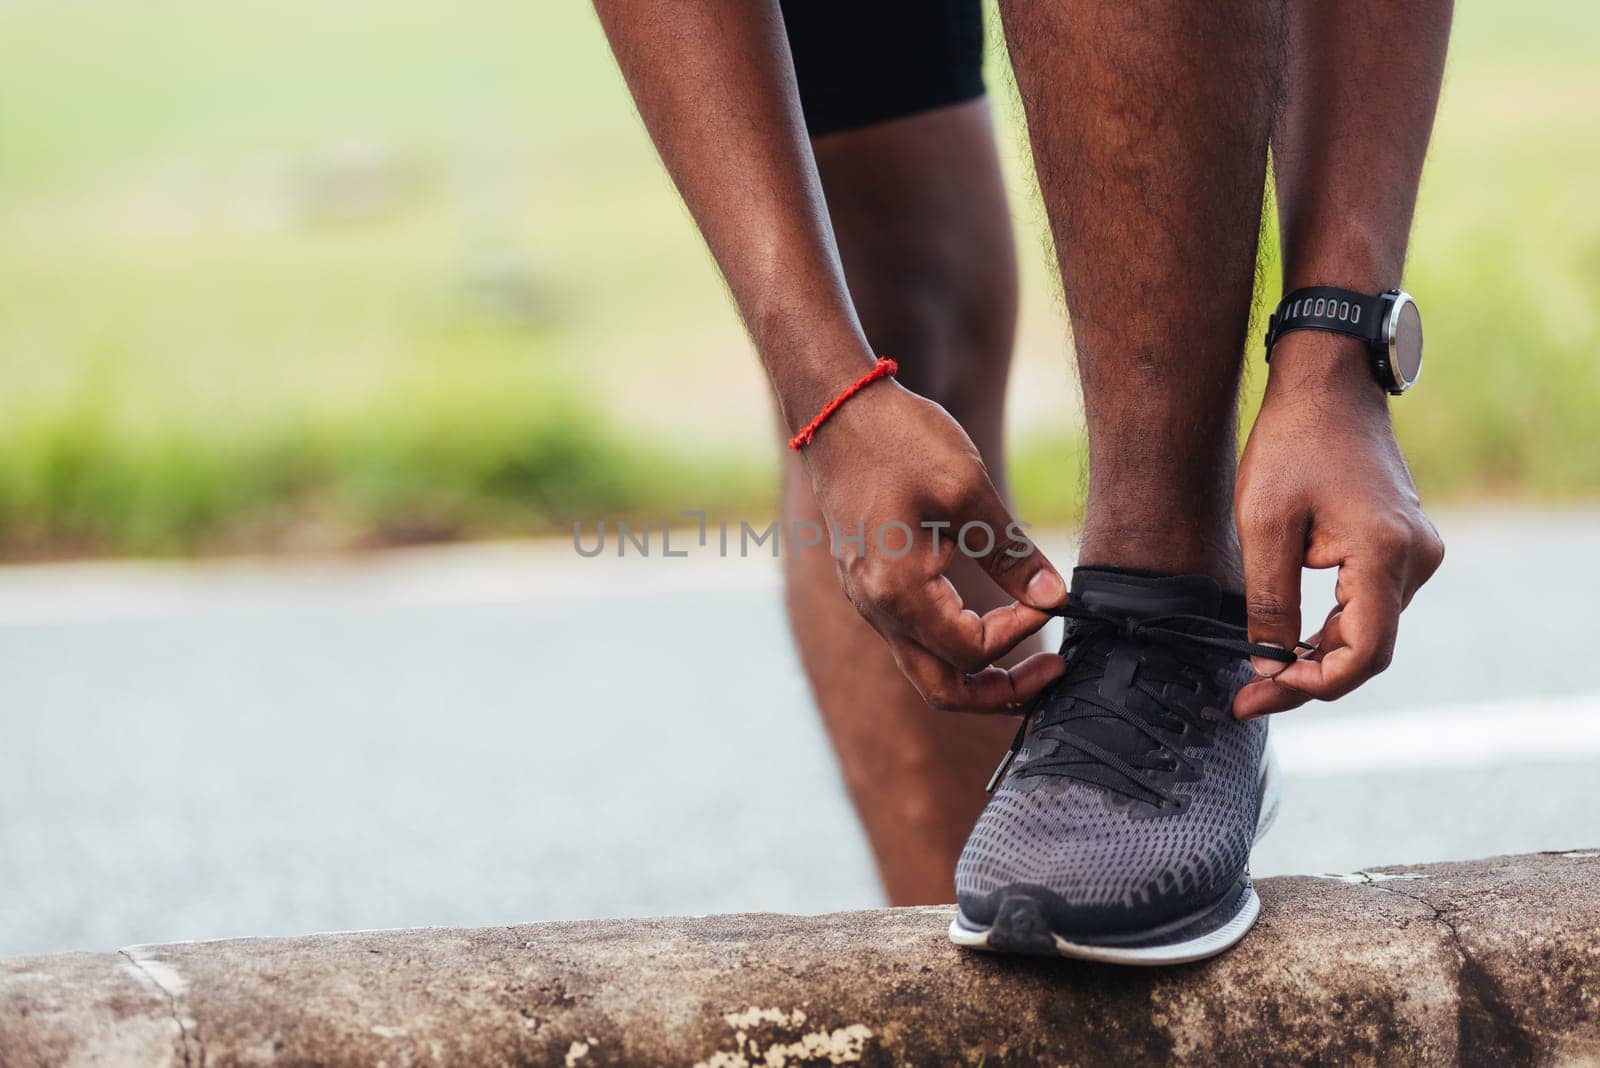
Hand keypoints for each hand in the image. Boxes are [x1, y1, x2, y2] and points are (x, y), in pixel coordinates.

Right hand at [799, 379, 1067, 713]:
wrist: (837, 410)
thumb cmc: (898, 440)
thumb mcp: (967, 490)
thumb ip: (1012, 553)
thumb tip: (1055, 597)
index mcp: (898, 591)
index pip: (971, 650)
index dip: (1020, 632)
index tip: (1050, 597)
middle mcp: (876, 609)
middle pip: (943, 690)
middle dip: (1002, 694)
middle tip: (1054, 674)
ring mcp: (869, 601)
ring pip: (926, 670)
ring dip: (981, 676)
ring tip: (1031, 660)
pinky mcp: (871, 586)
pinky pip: (914, 640)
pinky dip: (957, 648)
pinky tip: (990, 621)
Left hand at [1232, 331, 1444, 718]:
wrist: (1329, 381)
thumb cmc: (1291, 441)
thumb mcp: (1263, 523)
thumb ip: (1269, 600)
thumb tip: (1268, 665)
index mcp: (1385, 553)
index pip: (1362, 653)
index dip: (1311, 687)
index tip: (1259, 694)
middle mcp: (1417, 559)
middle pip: (1368, 650)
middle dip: (1308, 681)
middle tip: (1247, 699)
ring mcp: (1417, 553)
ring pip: (1371, 631)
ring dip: (1319, 657)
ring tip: (1260, 673)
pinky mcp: (1404, 546)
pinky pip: (1372, 606)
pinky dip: (1333, 629)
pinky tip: (1290, 641)